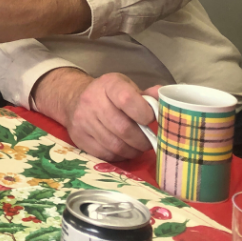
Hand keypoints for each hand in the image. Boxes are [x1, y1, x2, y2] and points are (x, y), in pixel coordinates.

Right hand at [33, 69, 157, 161]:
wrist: (74, 99)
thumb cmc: (108, 94)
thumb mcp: (126, 86)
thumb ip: (146, 95)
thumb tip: (167, 100)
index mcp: (108, 85)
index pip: (127, 99)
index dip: (144, 113)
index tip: (152, 119)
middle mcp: (92, 101)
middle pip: (123, 128)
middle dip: (142, 139)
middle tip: (150, 141)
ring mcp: (83, 120)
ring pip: (115, 145)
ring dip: (133, 150)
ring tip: (138, 146)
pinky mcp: (79, 138)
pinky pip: (105, 154)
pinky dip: (119, 155)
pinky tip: (124, 149)